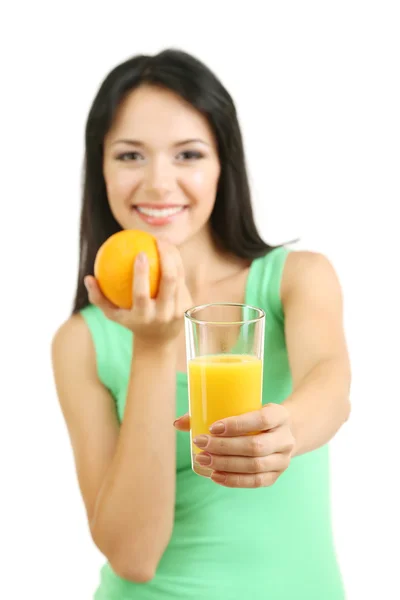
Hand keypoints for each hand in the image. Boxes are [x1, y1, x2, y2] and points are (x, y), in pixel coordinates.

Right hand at [84, 239, 192, 342]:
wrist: (158, 340)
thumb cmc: (130, 321)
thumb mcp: (112, 314)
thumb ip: (98, 297)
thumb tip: (88, 278)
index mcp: (143, 316)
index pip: (142, 294)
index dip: (141, 273)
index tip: (139, 253)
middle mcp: (163, 314)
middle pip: (169, 281)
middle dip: (167, 257)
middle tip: (159, 240)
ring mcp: (178, 310)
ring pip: (179, 277)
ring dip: (174, 256)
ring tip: (165, 241)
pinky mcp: (188, 306)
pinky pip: (183, 279)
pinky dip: (177, 263)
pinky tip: (170, 250)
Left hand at [174, 404, 294, 487]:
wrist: (282, 431)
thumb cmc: (253, 416)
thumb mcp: (242, 407)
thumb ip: (211, 411)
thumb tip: (178, 423)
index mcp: (280, 415)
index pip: (262, 419)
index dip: (237, 424)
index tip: (212, 427)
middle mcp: (286, 438)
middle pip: (256, 446)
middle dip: (224, 447)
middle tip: (200, 444)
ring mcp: (283, 460)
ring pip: (255, 466)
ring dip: (225, 464)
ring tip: (202, 459)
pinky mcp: (276, 476)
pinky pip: (255, 482)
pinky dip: (233, 480)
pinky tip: (215, 475)